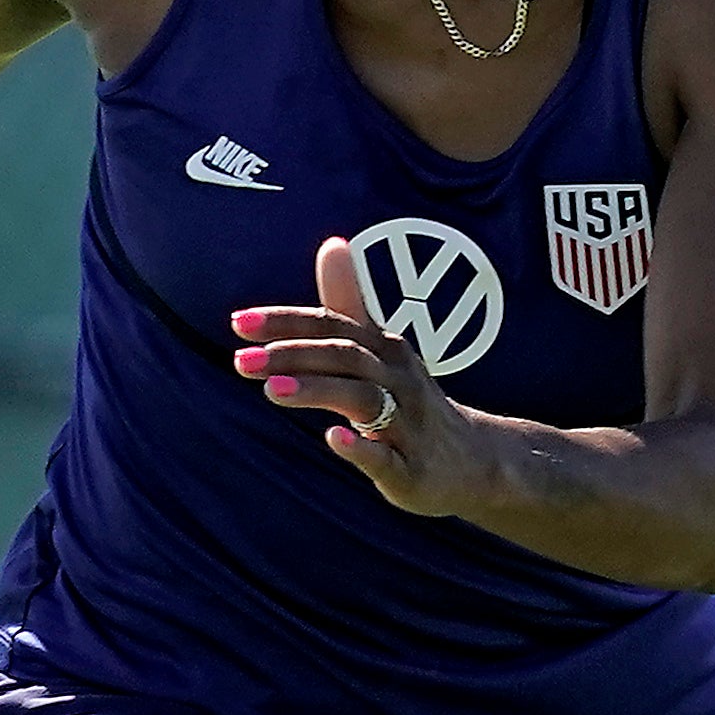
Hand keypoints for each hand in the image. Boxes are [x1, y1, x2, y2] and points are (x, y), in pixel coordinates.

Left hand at [230, 236, 494, 518]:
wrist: (476, 461)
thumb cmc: (412, 402)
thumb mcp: (382, 351)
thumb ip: (350, 304)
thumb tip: (332, 243)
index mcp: (386, 349)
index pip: (333, 326)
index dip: (286, 323)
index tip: (238, 323)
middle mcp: (400, 380)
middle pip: (345, 357)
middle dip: (293, 355)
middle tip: (241, 360)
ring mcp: (408, 427)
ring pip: (364, 400)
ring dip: (318, 391)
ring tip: (272, 390)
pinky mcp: (412, 471)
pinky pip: (386, 458)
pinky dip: (360, 448)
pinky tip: (332, 438)